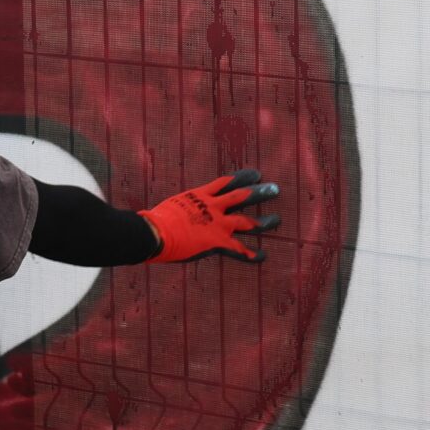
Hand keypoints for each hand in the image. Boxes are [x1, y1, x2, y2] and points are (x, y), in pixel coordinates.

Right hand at [141, 169, 280, 262]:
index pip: (225, 182)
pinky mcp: (217, 243)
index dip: (242, 177)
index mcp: (199, 196)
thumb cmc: (152, 222)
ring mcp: (217, 225)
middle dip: (260, 192)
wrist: (153, 233)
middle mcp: (212, 207)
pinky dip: (252, 254)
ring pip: (246, 222)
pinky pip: (239, 249)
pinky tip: (263, 256)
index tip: (256, 174)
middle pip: (241, 197)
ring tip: (276, 220)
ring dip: (263, 221)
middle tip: (275, 188)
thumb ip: (176, 210)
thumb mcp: (167, 208)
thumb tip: (162, 215)